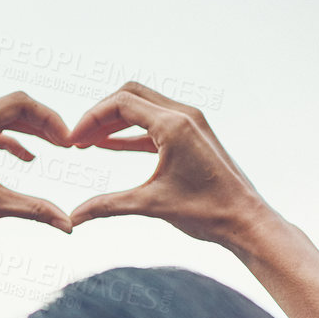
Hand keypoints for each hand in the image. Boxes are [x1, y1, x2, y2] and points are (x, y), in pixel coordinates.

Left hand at [0, 94, 73, 237]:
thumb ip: (34, 209)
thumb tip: (68, 224)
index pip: (19, 103)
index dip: (48, 118)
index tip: (66, 140)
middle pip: (11, 107)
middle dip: (41, 123)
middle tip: (65, 142)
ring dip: (28, 130)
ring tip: (54, 145)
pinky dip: (9, 141)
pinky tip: (27, 157)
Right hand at [66, 82, 271, 243]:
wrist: (245, 221)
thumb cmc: (207, 212)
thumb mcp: (151, 206)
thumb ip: (108, 206)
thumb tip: (74, 217)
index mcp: (174, 125)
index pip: (121, 103)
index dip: (90, 119)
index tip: (73, 141)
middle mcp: (184, 115)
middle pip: (130, 96)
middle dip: (100, 115)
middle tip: (78, 139)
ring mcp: (191, 124)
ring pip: (143, 108)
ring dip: (115, 123)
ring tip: (89, 143)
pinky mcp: (194, 136)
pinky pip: (155, 125)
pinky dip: (131, 133)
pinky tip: (110, 146)